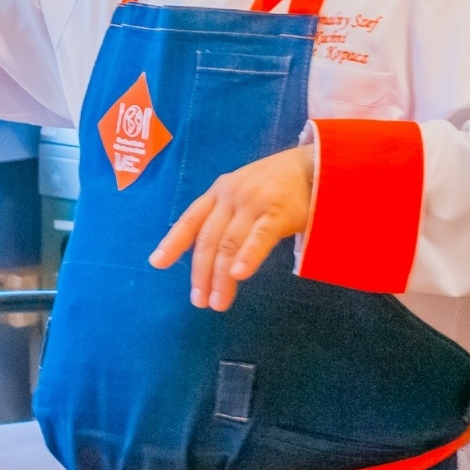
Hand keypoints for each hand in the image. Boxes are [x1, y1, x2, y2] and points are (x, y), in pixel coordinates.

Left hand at [150, 145, 314, 310]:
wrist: (313, 167)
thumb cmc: (276, 186)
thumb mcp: (242, 193)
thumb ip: (224, 218)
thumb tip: (205, 256)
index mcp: (219, 192)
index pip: (190, 219)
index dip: (173, 242)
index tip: (157, 263)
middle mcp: (231, 196)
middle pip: (209, 239)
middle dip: (201, 273)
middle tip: (199, 301)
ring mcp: (253, 203)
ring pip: (229, 244)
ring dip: (221, 277)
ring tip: (218, 302)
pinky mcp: (277, 212)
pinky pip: (259, 238)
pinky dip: (247, 257)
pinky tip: (239, 275)